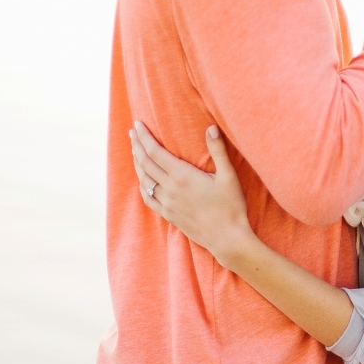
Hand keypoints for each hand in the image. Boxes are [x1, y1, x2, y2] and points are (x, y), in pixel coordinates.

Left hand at [130, 121, 252, 266]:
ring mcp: (167, 203)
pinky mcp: (168, 215)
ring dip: (137, 163)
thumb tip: (211, 127)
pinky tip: (143, 180)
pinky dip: (142, 185)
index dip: (144, 137)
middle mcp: (170, 189)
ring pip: (144, 180)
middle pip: (146, 163)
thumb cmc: (231, 206)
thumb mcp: (228, 176)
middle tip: (132, 132)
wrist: (227, 238)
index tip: (138, 125)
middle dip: (137, 145)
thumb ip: (218, 150)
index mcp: (182, 176)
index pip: (155, 152)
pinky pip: (148, 198)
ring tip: (135, 151)